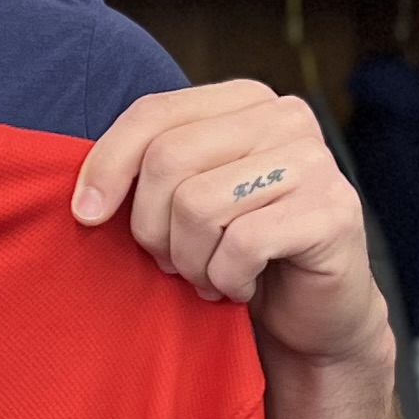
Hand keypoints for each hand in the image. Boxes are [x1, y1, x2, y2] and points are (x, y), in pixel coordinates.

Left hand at [72, 81, 393, 375]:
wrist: (313, 316)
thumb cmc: (240, 255)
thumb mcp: (188, 200)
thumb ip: (151, 172)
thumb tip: (87, 198)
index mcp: (246, 101)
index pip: (154, 112)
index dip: (108, 164)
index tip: (86, 214)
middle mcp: (286, 117)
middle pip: (168, 159)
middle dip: (152, 227)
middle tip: (172, 262)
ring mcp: (315, 161)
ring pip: (198, 205)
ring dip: (191, 260)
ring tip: (210, 276)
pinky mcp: (332, 212)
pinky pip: (240, 245)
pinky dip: (227, 280)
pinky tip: (240, 287)